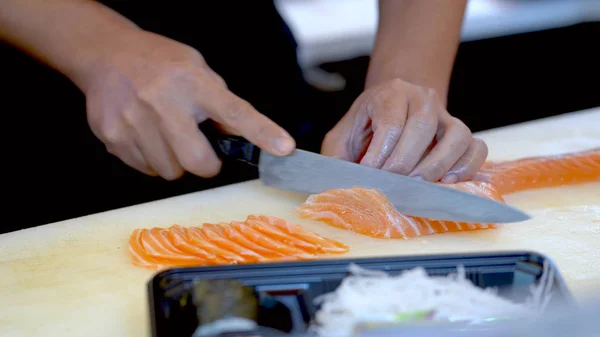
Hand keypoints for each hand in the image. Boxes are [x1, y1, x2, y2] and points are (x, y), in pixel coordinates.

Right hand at [83, 30, 294, 178]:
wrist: (107, 55)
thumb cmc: (159, 64)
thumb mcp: (197, 70)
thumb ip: (220, 102)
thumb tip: (240, 137)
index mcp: (193, 83)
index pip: (235, 112)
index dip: (262, 133)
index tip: (284, 148)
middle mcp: (164, 101)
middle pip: (198, 161)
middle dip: (204, 164)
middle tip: (198, 148)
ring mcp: (135, 121)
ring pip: (169, 171)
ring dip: (174, 161)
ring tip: (165, 134)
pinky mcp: (114, 137)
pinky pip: (145, 169)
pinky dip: (151, 160)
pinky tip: (145, 134)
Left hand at [321, 79, 486, 182]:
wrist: (394, 105)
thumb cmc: (367, 125)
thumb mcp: (344, 134)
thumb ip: (338, 155)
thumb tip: (338, 184)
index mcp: (391, 93)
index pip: (390, 123)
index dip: (380, 153)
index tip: (368, 174)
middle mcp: (423, 99)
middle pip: (422, 128)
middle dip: (405, 162)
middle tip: (391, 185)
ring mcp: (446, 115)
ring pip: (455, 136)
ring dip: (436, 166)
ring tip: (418, 187)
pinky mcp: (461, 134)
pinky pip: (476, 147)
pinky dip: (467, 167)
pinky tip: (447, 182)